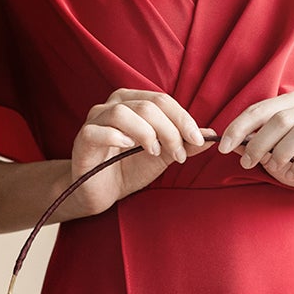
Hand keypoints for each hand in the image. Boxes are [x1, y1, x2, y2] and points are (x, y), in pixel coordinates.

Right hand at [66, 90, 208, 215]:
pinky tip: (128, 148)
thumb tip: (211, 135)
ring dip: (145, 133)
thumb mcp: (162, 156)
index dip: (182, 118)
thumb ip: (184, 144)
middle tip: (178, 154)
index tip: (198, 139)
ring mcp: (95, 120)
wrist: (101, 192)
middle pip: (146, 106)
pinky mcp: (83, 139)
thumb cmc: (129, 169)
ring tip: (154, 152)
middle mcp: (113, 105)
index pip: (162, 100)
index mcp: (133, 102)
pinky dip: (116, 136)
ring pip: (122, 113)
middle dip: (168, 130)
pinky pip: (98, 131)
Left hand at [218, 93, 293, 204]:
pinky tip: (292, 174)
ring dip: (281, 152)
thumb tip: (229, 143)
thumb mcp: (273, 155)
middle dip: (258, 142)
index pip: (262, 109)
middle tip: (247, 162)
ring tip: (274, 167)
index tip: (223, 146)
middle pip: (281, 118)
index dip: (240, 126)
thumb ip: (254, 146)